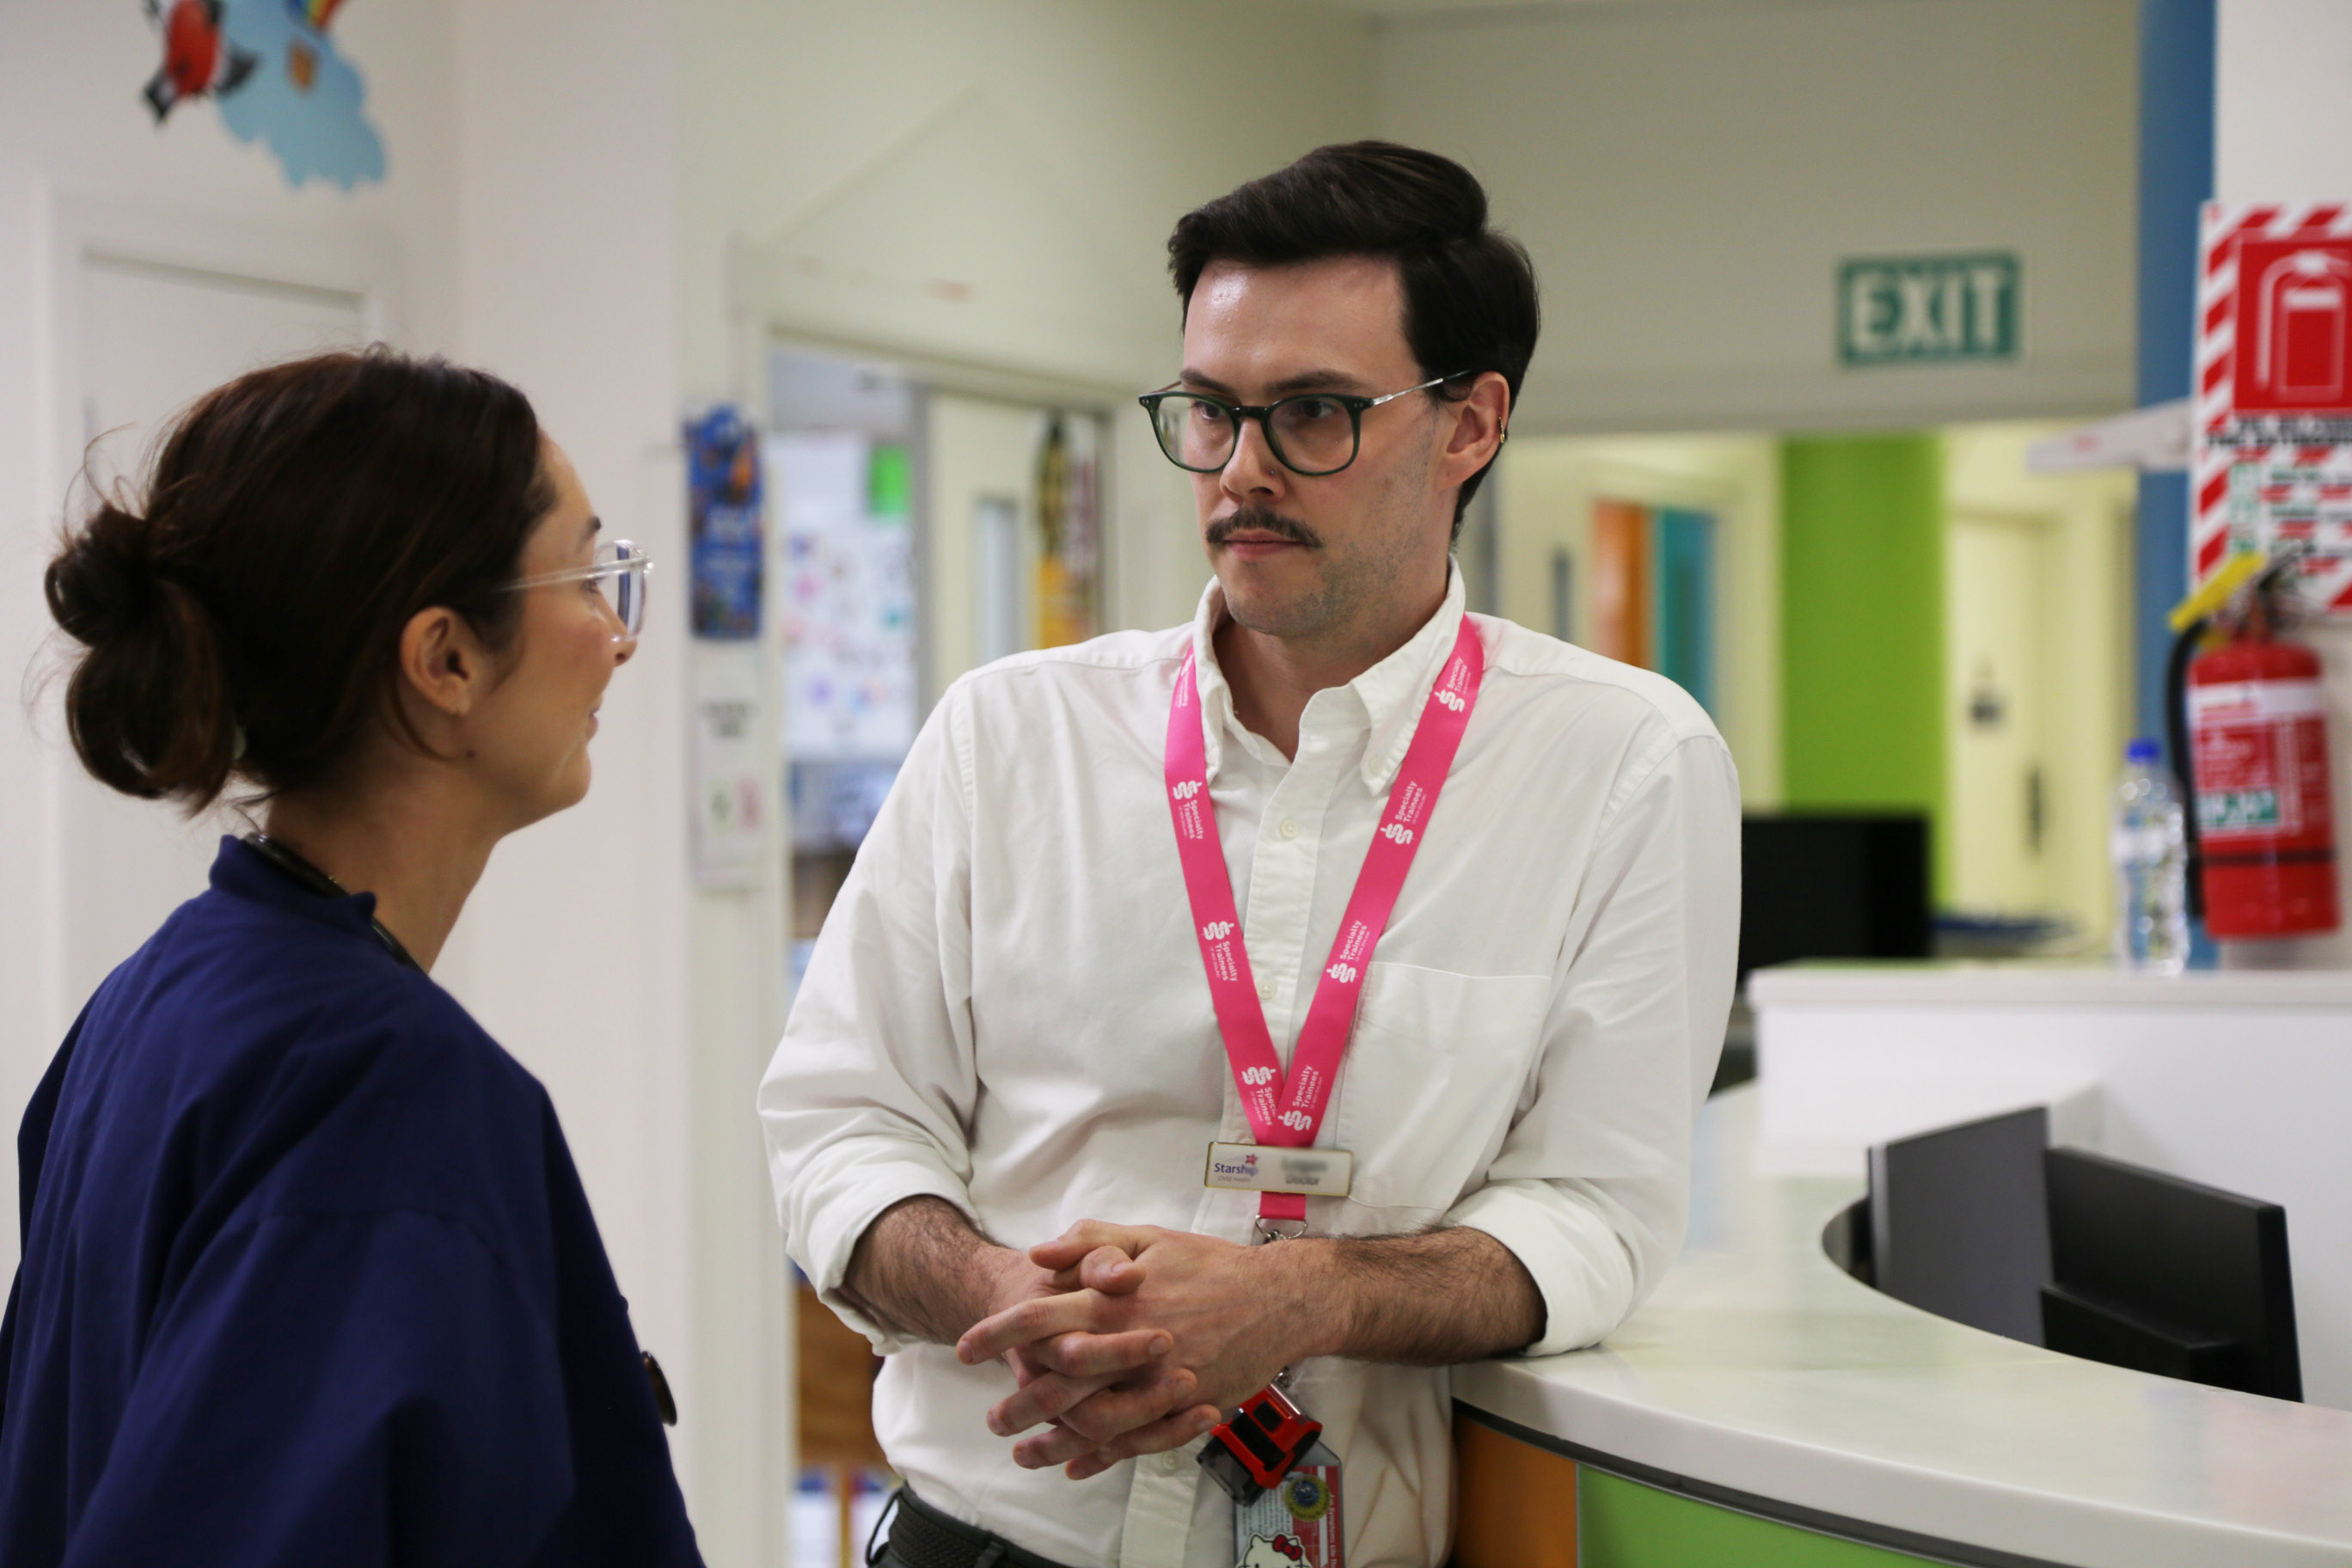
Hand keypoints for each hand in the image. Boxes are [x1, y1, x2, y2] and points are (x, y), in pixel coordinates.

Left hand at [959, 1221, 1327, 1475]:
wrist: (1280, 1297)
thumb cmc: (1210, 1264)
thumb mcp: (1149, 1237)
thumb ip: (1091, 1242)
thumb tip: (1038, 1255)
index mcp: (1116, 1300)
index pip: (1040, 1317)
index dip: (997, 1335)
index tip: (965, 1349)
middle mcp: (1132, 1345)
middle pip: (1057, 1384)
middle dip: (1017, 1404)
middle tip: (994, 1418)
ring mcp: (1160, 1382)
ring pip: (1092, 1424)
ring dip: (1052, 1444)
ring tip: (1025, 1453)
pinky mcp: (1184, 1408)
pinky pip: (1136, 1442)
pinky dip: (1102, 1458)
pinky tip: (1078, 1465)